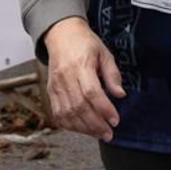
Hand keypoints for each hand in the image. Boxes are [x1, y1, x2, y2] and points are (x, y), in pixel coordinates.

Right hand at [42, 17, 124, 139]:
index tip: (115, 120)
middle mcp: (65, 77)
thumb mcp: (104, 53)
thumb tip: (120, 94)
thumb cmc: (85, 43)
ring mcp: (55, 86)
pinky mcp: (50, 92)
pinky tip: (83, 129)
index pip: (91, 92)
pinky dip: (70, 125)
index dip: (104, 109)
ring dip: (84, 128)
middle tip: (109, 133)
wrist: (61, 35)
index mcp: (80, 65)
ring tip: (99, 134)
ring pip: (67, 114)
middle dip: (95, 124)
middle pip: (79, 107)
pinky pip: (58, 114)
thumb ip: (112, 74)